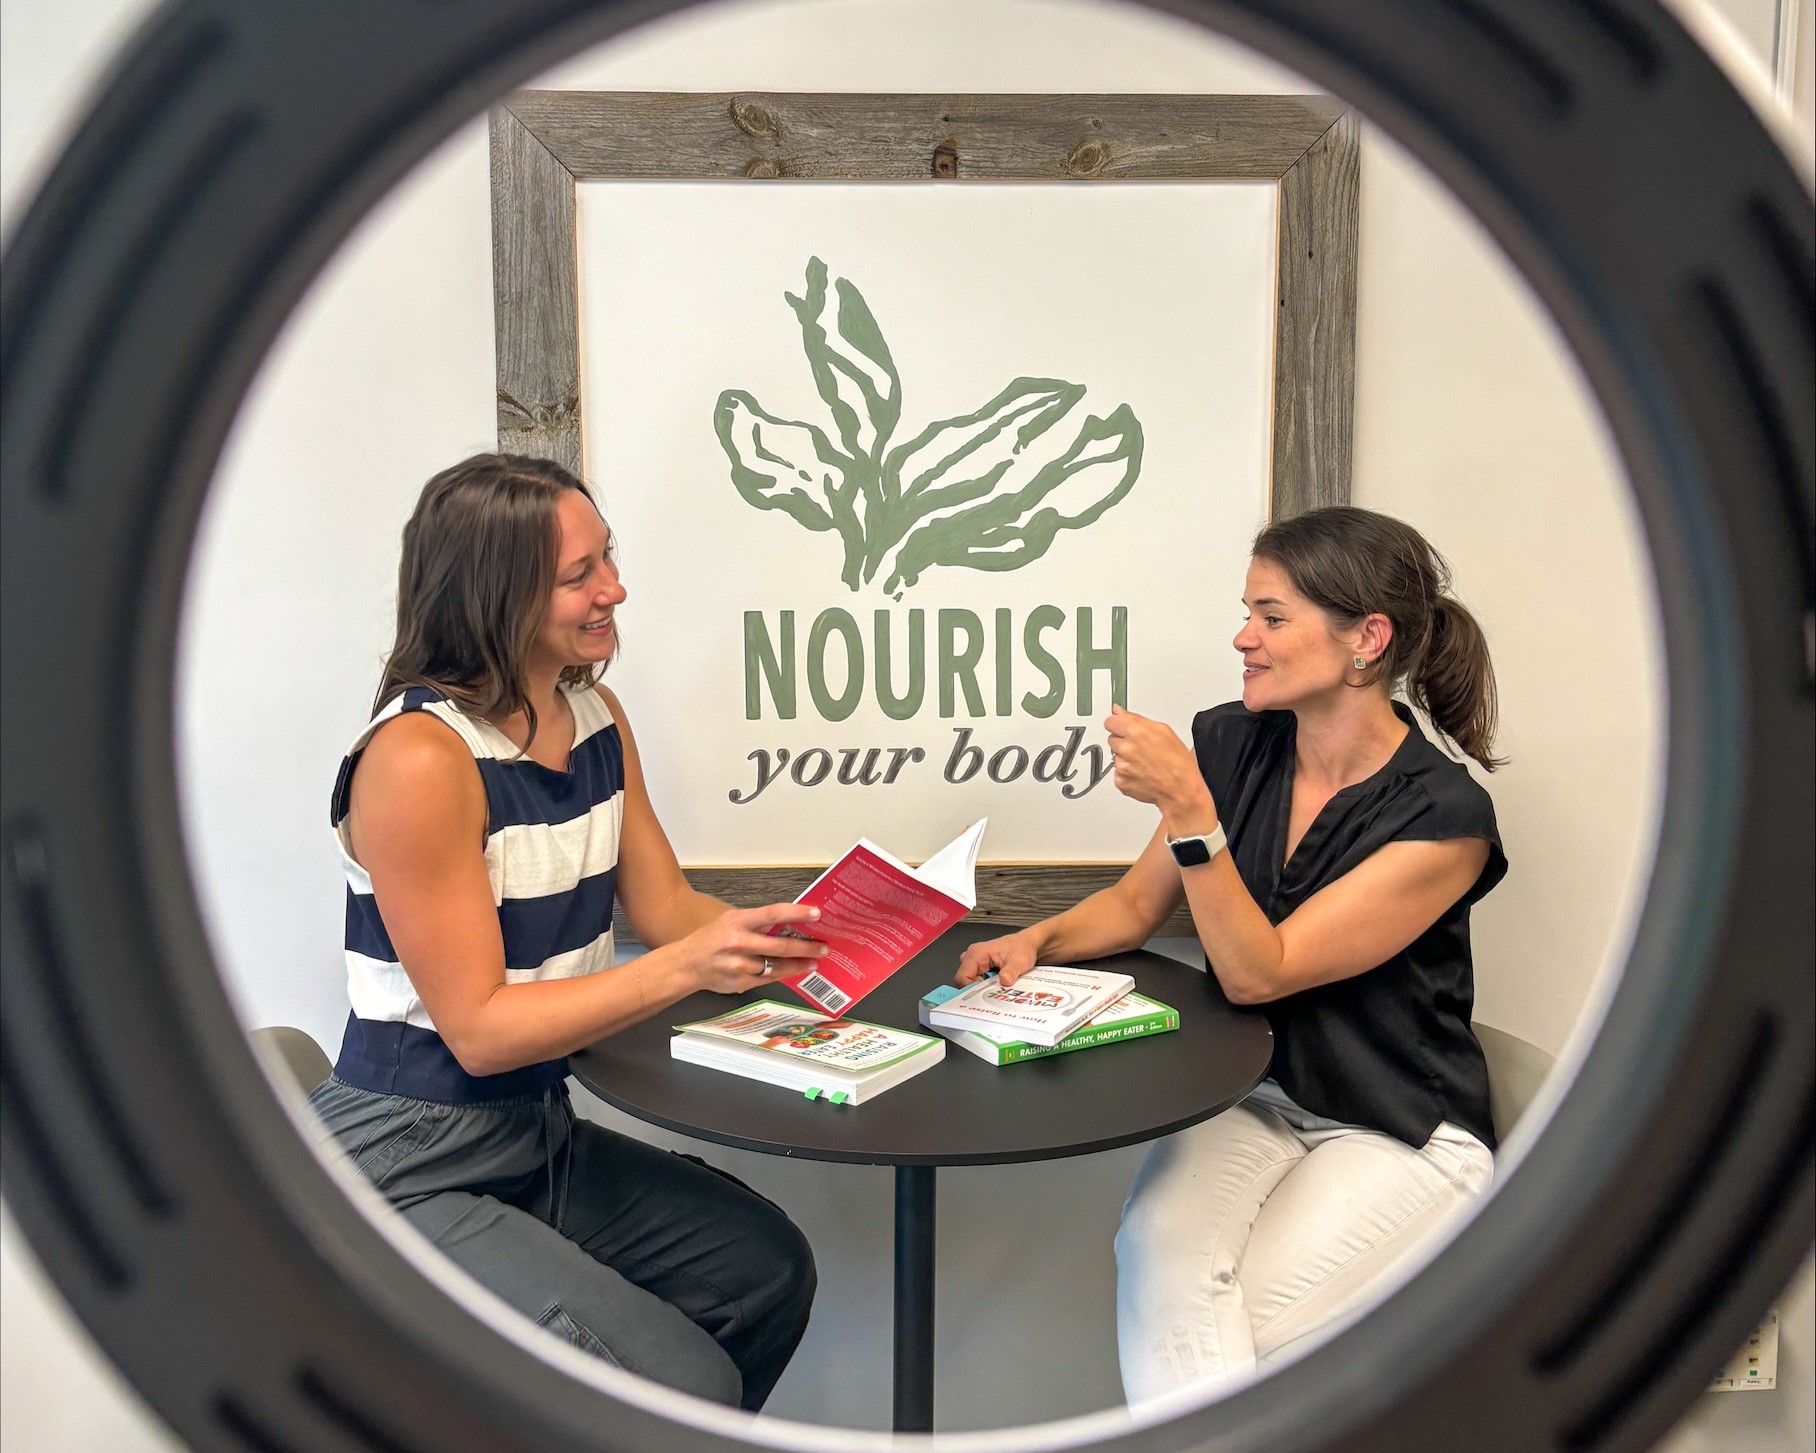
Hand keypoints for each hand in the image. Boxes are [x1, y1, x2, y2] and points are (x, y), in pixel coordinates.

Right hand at [680, 903, 827, 994]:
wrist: (687, 964)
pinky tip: (796, 971)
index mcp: (738, 921)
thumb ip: (758, 921)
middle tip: (823, 946)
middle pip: (781, 946)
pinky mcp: (741, 983)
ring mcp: (740, 965)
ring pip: (778, 966)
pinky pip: (769, 979)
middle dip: (806, 947)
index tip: (816, 914)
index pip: (773, 914)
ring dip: (800, 964)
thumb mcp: (731, 919)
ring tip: (814, 961)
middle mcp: (739, 943)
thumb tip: (790, 921)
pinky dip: (785, 974)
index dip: (797, 913)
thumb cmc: (712, 938)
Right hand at [955, 932, 1036, 986]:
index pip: (962, 976)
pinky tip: (996, 983)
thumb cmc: (1021, 947)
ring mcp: (974, 961)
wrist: (1026, 944)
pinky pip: (975, 980)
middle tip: (993, 990)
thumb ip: (1011, 971)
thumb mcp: (1020, 961)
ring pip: (969, 981)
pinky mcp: (979, 966)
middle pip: (963, 980)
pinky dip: (984, 985)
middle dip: (977, 989)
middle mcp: (972, 956)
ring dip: (981, 987)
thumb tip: (1004, 980)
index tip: (984, 994)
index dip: (971, 988)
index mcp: (977, 953)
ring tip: (996, 986)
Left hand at [1104, 705, 1214, 826]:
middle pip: (1112, 738)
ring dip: (1126, 757)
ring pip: (1115, 756)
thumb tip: (1119, 711)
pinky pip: (1117, 772)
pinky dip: (1127, 772)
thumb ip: (1136, 719)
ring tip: (1145, 762)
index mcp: (1136, 732)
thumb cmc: (1178, 763)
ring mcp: (1121, 766)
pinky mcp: (1120, 781)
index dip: (1118, 724)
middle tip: (1142, 748)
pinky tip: (1142, 773)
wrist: (1181, 790)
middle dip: (1124, 741)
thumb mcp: (1163, 731)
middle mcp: (1126, 748)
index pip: (1110, 721)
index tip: (1122, 727)